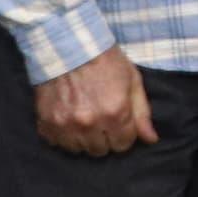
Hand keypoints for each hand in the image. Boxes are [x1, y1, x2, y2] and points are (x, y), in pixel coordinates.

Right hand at [32, 46, 155, 156]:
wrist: (68, 46)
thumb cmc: (105, 61)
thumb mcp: (132, 81)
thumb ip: (142, 113)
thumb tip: (151, 140)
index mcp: (115, 113)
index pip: (123, 145)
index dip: (124, 134)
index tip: (119, 122)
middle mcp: (90, 124)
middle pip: (101, 151)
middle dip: (105, 138)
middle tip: (102, 119)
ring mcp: (65, 125)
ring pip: (79, 150)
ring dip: (84, 139)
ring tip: (85, 119)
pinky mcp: (46, 123)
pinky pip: (57, 144)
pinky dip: (64, 136)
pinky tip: (69, 119)